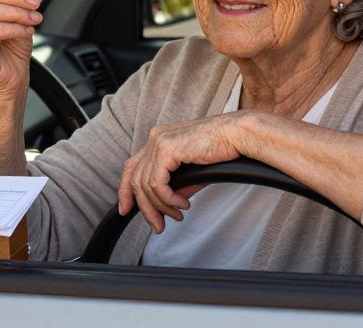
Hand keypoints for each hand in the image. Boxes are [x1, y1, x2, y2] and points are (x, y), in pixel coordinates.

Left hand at [117, 112, 251, 232]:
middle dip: (146, 208)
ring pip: (146, 184)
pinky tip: (182, 204)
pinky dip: (168, 199)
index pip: (132, 167)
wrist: (237, 135)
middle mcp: (155, 139)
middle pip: (135, 179)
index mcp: (159, 140)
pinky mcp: (167, 148)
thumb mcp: (193, 173)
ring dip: (161, 207)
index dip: (126, 191)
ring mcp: (159, 142)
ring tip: (178, 215)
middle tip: (158, 226)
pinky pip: (157, 183)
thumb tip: (167, 205)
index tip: (126, 211)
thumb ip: (177, 186)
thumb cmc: (221, 149)